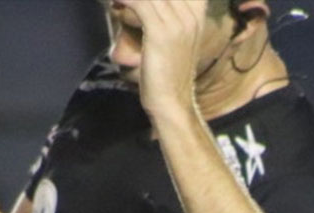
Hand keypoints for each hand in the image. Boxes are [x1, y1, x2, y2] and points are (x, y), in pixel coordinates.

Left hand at [122, 0, 212, 121]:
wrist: (172, 101)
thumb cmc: (169, 73)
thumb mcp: (176, 40)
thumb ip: (169, 18)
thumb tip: (146, 5)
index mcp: (197, 15)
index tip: (138, 2)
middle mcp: (191, 16)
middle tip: (122, 1)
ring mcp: (178, 24)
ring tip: (116, 2)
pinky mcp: (160, 33)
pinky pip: (139, 4)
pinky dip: (124, 0)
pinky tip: (116, 4)